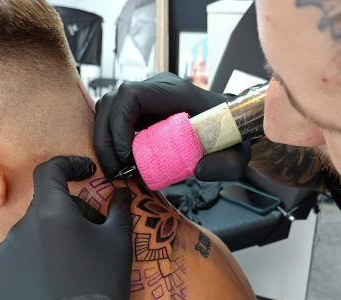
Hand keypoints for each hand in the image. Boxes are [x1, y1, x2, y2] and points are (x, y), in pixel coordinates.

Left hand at [0, 156, 134, 299]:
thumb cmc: (102, 283)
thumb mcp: (120, 242)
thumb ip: (118, 209)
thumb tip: (119, 191)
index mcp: (50, 212)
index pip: (51, 171)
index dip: (69, 164)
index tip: (86, 171)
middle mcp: (20, 227)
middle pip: (46, 206)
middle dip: (70, 212)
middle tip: (92, 234)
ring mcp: (5, 253)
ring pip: (32, 232)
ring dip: (51, 237)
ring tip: (72, 263)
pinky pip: (19, 256)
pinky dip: (36, 259)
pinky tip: (54, 280)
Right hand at [94, 72, 250, 182]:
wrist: (229, 126)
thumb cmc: (230, 136)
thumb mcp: (237, 155)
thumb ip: (225, 164)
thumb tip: (198, 170)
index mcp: (175, 92)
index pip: (131, 95)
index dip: (120, 124)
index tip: (127, 156)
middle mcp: (156, 88)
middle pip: (112, 102)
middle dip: (106, 138)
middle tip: (116, 170)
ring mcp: (146, 97)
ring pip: (108, 109)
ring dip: (104, 140)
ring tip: (117, 169)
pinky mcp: (140, 110)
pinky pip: (113, 118)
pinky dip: (109, 140)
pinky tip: (120, 162)